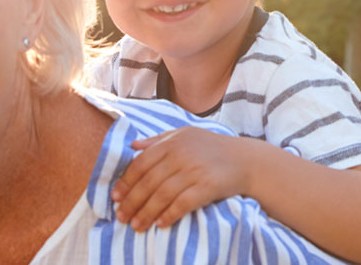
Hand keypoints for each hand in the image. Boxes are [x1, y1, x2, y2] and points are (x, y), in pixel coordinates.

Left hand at [111, 126, 253, 230]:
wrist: (245, 159)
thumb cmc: (211, 148)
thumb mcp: (185, 135)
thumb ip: (158, 140)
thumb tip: (132, 146)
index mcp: (172, 142)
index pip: (141, 163)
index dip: (126, 182)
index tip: (115, 198)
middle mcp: (182, 155)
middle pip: (149, 182)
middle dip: (132, 202)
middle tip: (122, 217)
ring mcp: (195, 171)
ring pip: (163, 195)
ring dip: (147, 213)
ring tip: (137, 226)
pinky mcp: (208, 186)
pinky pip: (183, 204)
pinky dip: (170, 215)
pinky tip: (160, 224)